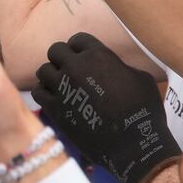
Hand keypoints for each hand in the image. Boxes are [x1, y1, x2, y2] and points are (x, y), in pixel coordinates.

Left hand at [30, 33, 182, 182]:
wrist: (134, 143)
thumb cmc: (144, 110)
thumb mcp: (140, 77)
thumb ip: (118, 65)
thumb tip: (109, 65)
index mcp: (98, 55)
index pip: (78, 39)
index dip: (80, 48)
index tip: (83, 57)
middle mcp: (76, 67)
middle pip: (55, 50)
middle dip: (62, 58)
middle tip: (70, 70)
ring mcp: (62, 87)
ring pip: (43, 70)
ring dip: (52, 76)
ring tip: (61, 85)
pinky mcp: (54, 108)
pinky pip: (37, 92)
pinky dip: (44, 93)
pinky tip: (55, 98)